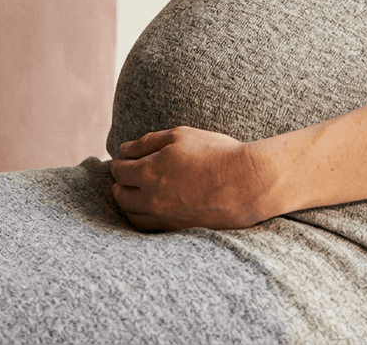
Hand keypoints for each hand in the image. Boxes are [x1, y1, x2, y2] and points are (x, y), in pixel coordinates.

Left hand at [110, 127, 278, 231]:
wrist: (248, 182)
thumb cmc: (215, 154)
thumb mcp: (179, 136)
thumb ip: (146, 142)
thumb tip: (124, 149)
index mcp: (148, 173)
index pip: (119, 171)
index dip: (119, 163)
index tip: (124, 160)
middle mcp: (151, 199)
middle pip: (120, 195)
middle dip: (119, 184)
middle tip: (125, 177)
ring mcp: (165, 218)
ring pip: (131, 215)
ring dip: (128, 203)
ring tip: (133, 193)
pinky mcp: (179, 230)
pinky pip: (149, 228)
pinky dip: (143, 218)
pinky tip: (149, 209)